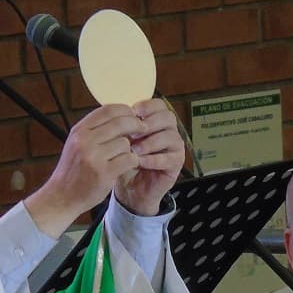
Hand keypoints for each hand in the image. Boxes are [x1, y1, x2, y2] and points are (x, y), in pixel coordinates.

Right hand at [24, 104, 145, 236]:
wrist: (62, 196)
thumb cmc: (73, 170)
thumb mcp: (77, 143)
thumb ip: (95, 129)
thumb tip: (122, 115)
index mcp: (79, 130)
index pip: (108, 110)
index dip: (126, 110)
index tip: (134, 115)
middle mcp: (84, 141)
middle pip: (120, 123)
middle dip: (136, 125)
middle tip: (143, 130)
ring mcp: (94, 157)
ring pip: (125, 143)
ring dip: (130, 148)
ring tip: (125, 155)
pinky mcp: (104, 173)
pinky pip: (129, 159)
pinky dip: (133, 161)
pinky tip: (129, 165)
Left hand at [114, 99, 184, 215]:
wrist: (131, 188)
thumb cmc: (126, 160)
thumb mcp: (122, 140)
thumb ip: (123, 126)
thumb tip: (115, 111)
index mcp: (157, 121)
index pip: (159, 105)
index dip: (148, 106)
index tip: (133, 111)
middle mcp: (169, 131)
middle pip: (168, 118)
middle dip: (150, 123)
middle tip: (134, 132)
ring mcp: (175, 147)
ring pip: (170, 137)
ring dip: (150, 142)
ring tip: (134, 149)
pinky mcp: (176, 164)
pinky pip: (169, 158)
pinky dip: (153, 159)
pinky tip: (140, 162)